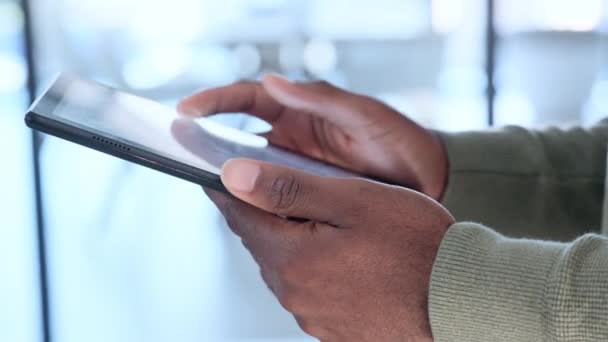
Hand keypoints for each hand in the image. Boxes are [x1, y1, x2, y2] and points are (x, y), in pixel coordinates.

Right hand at [178, 75, 447, 199]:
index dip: (214, 101)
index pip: (246, 99)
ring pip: (250, 172)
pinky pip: (271, 201)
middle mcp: (290, 138)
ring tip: (203, 186)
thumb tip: (272, 82)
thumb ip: (323, 100)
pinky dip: (255, 206)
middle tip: (178, 150)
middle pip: (237, 137)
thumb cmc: (399, 141)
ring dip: (228, 178)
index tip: (186, 110)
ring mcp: (294, 170)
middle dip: (206, 141)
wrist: (426, 183)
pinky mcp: (304, 198)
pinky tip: (244, 217)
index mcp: (300, 110)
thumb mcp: (366, 116)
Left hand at [206, 158, 454, 340]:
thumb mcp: (353, 201)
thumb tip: (233, 176)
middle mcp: (294, 293)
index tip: (218, 171)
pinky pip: (310, 288)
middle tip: (273, 186)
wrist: (461, 303)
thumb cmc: (417, 245)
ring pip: (286, 266)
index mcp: (291, 257)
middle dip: (264, 213)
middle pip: (262, 242)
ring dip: (292, 240)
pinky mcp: (333, 328)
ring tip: (318, 218)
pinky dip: (314, 265)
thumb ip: (289, 188)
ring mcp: (313, 315)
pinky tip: (342, 254)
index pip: (241, 215)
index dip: (228, 189)